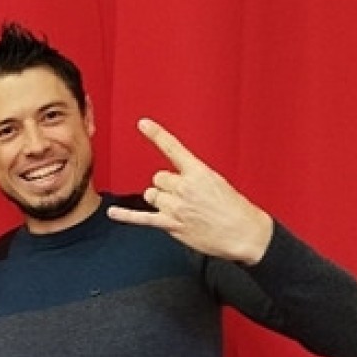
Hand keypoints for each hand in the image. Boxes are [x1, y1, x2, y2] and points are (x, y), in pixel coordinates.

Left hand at [107, 118, 272, 264]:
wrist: (244, 233)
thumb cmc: (235, 209)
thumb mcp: (217, 183)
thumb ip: (193, 179)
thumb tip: (172, 185)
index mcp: (198, 172)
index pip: (173, 148)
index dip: (156, 135)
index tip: (142, 123)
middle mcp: (184, 187)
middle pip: (158, 179)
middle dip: (166, 187)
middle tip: (184, 198)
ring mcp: (176, 207)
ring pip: (151, 195)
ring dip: (160, 201)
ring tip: (179, 210)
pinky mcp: (171, 225)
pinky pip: (142, 218)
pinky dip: (126, 216)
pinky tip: (113, 213)